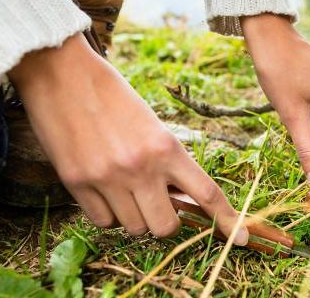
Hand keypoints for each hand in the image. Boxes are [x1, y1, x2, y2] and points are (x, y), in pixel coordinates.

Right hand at [9, 34, 247, 242]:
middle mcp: (141, 167)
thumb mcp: (152, 124)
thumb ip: (168, 161)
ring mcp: (108, 178)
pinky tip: (105, 189)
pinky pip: (104, 222)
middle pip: (167, 227)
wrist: (64, 74)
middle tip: (159, 200)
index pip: (206, 193)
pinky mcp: (77, 183)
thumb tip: (178, 197)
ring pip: (135, 228)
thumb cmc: (113, 94)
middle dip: (167, 220)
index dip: (228, 220)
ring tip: (126, 186)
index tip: (241, 238)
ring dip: (136, 215)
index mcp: (167, 146)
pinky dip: (109, 213)